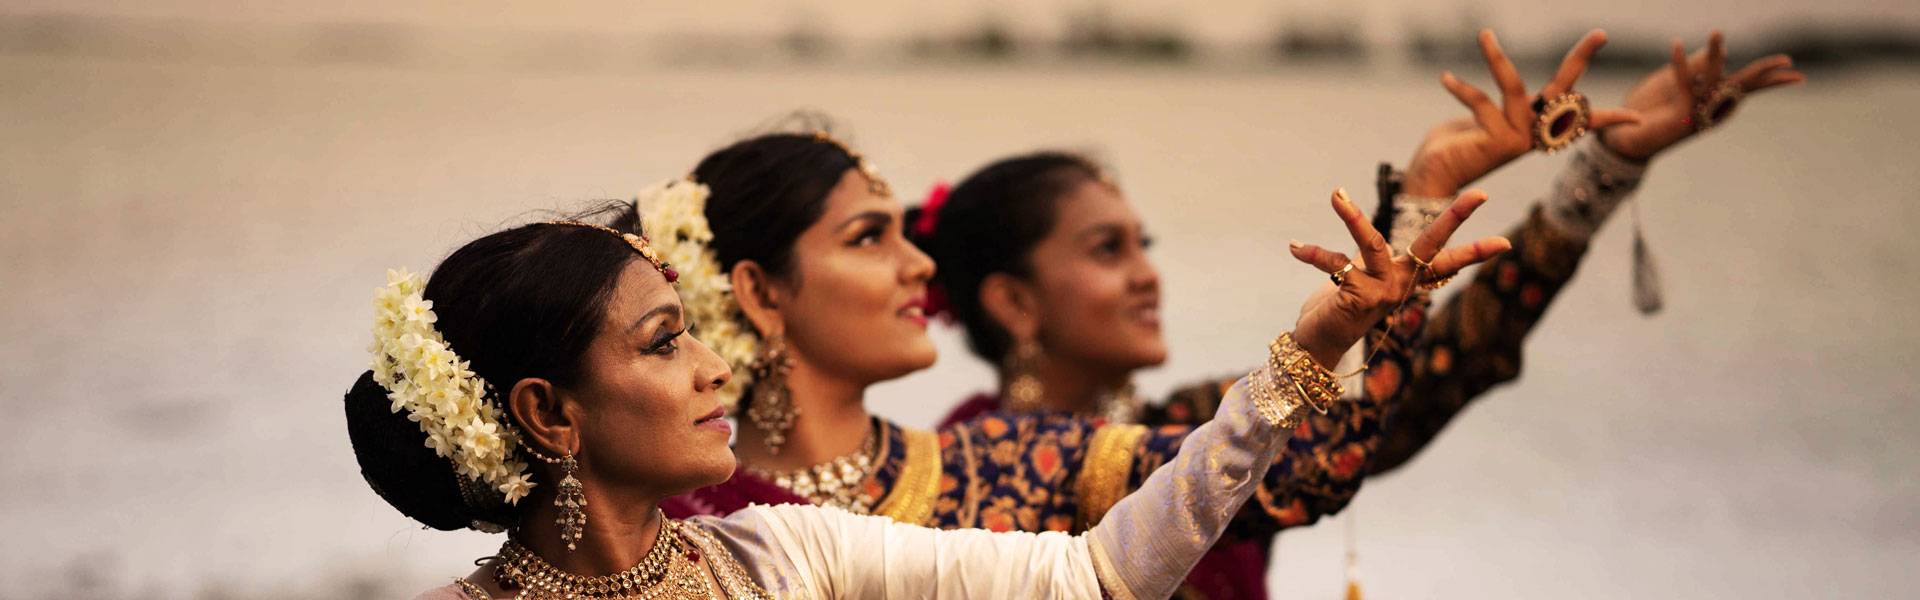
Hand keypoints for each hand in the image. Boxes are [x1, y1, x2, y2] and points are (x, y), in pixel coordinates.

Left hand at [1286, 189, 1510, 365]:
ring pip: (1372, 244)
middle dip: (1455, 219)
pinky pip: (1333, 264)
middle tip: (1481, 195)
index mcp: (1407, 279)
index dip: (1476, 250)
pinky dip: (1312, 254)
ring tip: (1336, 194)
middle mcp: (1400, 284)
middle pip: (1433, 246)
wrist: (1319, 344)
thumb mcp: (1363, 276)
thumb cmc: (1342, 304)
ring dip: (1352, 218)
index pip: (1447, 261)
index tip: (1507, 242)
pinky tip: (1294, 247)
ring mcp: (1380, 290)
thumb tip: (1372, 233)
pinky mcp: (1353, 294)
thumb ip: (1373, 256)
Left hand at [1402, 29, 1641, 197]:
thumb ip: (1498, 104)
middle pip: (1564, 92)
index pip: (1578, 122)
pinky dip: (1461, 88)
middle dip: (1580, 59)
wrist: (1430, 179)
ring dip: (1496, 58)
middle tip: (1601, 33)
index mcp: (1533, 130)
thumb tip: (1504, 84)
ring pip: (1514, 86)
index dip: (1608, 119)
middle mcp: (1532, 135)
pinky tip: (1445, 78)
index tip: (1639, 118)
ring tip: (1484, 34)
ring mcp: (1517, 139)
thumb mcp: (1480, 120)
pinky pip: (1481, 101)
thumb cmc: (1452, 147)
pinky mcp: (1498, 141)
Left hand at [1600, 31, 1805, 159]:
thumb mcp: (1675, 79)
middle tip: (1787, 61)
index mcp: (1715, 98)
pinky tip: (1675, 44)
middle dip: (1766, 74)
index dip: (1770, 77)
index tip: (1793, 69)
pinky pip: (1685, 84)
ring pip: (1716, 80)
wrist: (1623, 134)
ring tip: (1716, 32)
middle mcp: (1712, 108)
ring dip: (1715, 55)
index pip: (1747, 84)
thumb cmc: (1651, 107)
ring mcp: (1699, 114)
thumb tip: (1726, 52)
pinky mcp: (1682, 116)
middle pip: (1745, 88)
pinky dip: (1680, 64)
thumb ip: (1699, 66)